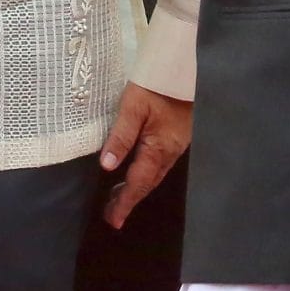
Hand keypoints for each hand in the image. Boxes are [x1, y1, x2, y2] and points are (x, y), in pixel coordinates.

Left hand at [98, 83, 190, 227]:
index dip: (124, 202)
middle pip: (147, 183)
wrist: (182, 70)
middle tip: (112, 216)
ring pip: (154, 175)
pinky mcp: (176, 138)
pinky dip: (145, 175)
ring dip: (136, 189)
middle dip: (129, 200)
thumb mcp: (133, 108)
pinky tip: (135, 174)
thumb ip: (120, 137)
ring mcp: (175, 146)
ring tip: (117, 200)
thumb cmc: (155, 86)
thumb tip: (106, 166)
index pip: (138, 183)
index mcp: (159, 149)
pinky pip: (159, 164)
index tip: (113, 220)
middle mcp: (170, 153)